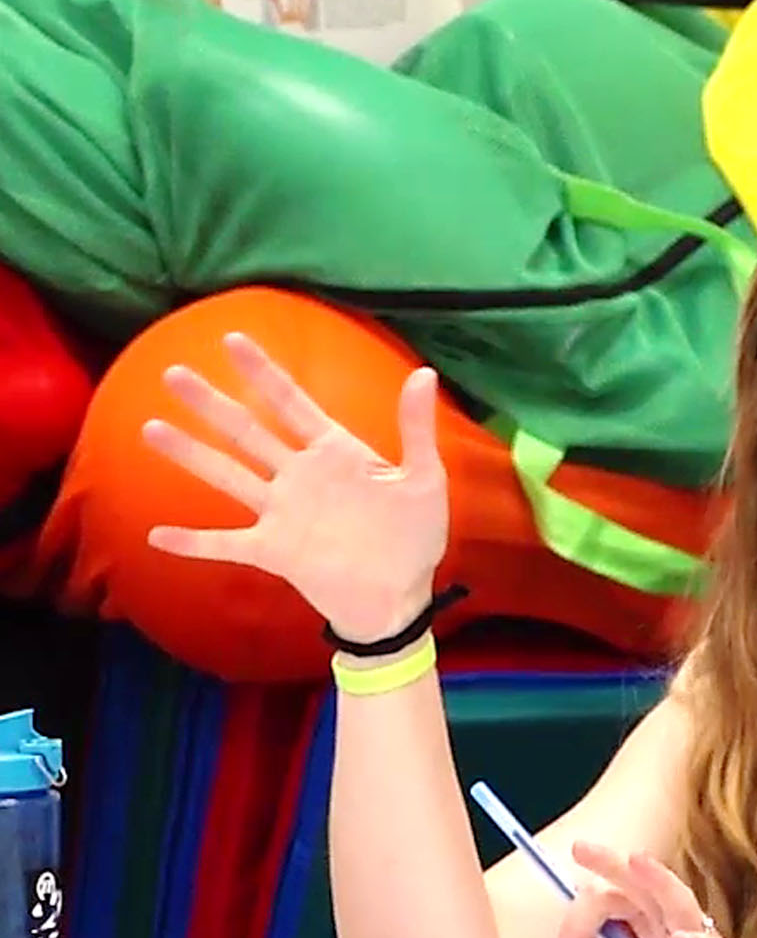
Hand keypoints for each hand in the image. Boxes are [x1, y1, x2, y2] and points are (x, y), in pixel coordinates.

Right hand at [140, 332, 448, 640]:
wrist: (401, 597)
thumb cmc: (414, 538)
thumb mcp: (424, 479)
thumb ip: (416, 429)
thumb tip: (424, 373)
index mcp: (335, 454)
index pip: (292, 404)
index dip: (263, 373)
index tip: (232, 340)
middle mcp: (300, 477)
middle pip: (247, 431)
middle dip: (210, 403)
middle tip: (173, 374)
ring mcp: (283, 513)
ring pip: (228, 476)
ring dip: (190, 454)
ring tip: (151, 428)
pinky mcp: (274, 551)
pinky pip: (226, 544)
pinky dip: (193, 542)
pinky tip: (156, 535)